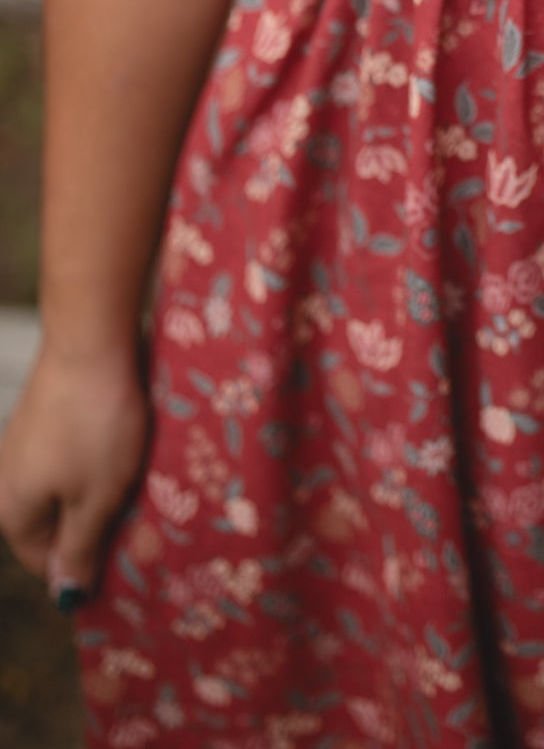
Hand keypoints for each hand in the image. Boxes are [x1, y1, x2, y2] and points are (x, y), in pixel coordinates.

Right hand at [0, 334, 149, 608]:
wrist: (89, 337)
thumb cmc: (96, 423)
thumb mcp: (96, 497)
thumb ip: (79, 549)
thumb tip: (64, 597)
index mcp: (12, 512)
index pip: (49, 562)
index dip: (90, 564)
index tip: (130, 553)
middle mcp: (6, 480)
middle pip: (57, 522)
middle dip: (97, 521)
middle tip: (139, 508)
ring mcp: (22, 443)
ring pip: (67, 484)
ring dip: (102, 484)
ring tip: (137, 469)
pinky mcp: (44, 413)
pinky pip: (71, 451)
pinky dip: (99, 452)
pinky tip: (126, 438)